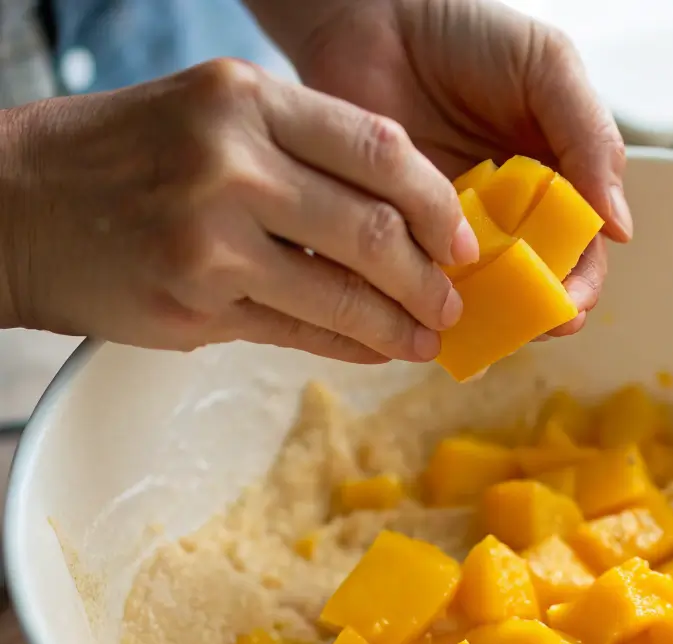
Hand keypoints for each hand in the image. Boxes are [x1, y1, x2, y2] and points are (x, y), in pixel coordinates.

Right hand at [0, 59, 479, 361]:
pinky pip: (299, 332)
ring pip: (342, 293)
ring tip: (427, 339)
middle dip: (428, 276)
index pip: (378, 149)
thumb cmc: (123, 159)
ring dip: (398, 325)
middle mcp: (231, 162)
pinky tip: (378, 351)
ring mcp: (210, 238)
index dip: (438, 203)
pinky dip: (350, 346)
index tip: (463, 241)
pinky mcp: (194, 304)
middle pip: (372, 228)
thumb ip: (300, 152)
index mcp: (245, 100)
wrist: (14, 206)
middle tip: (454, 301)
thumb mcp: (210, 117)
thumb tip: (397, 212)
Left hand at [273, 0, 631, 336]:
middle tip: (532, 326)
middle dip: (539, 314)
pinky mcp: (403, 237)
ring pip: (480, 297)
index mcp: (555, 185)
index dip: (580, 286)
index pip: (580, 252)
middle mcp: (510, 219)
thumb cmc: (468, 34)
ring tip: (483, 323)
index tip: (570, 307)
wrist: (375, 16)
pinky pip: (421, 282)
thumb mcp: (548, 69)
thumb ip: (590, 138)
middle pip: (534, 287)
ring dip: (486, 317)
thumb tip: (620, 229)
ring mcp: (455, 232)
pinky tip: (428, 307)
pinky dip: (427, 302)